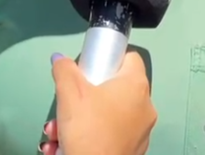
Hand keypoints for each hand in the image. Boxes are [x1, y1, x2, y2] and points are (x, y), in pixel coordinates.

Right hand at [39, 51, 157, 154]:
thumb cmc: (88, 130)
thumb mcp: (70, 94)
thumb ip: (64, 71)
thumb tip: (60, 58)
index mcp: (136, 85)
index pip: (128, 58)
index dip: (107, 60)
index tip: (88, 71)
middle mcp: (145, 104)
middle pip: (113, 90)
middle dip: (82, 99)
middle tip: (65, 110)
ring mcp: (142, 128)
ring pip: (107, 115)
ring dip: (80, 121)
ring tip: (58, 133)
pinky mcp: (134, 148)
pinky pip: (110, 134)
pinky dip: (90, 137)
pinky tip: (67, 147)